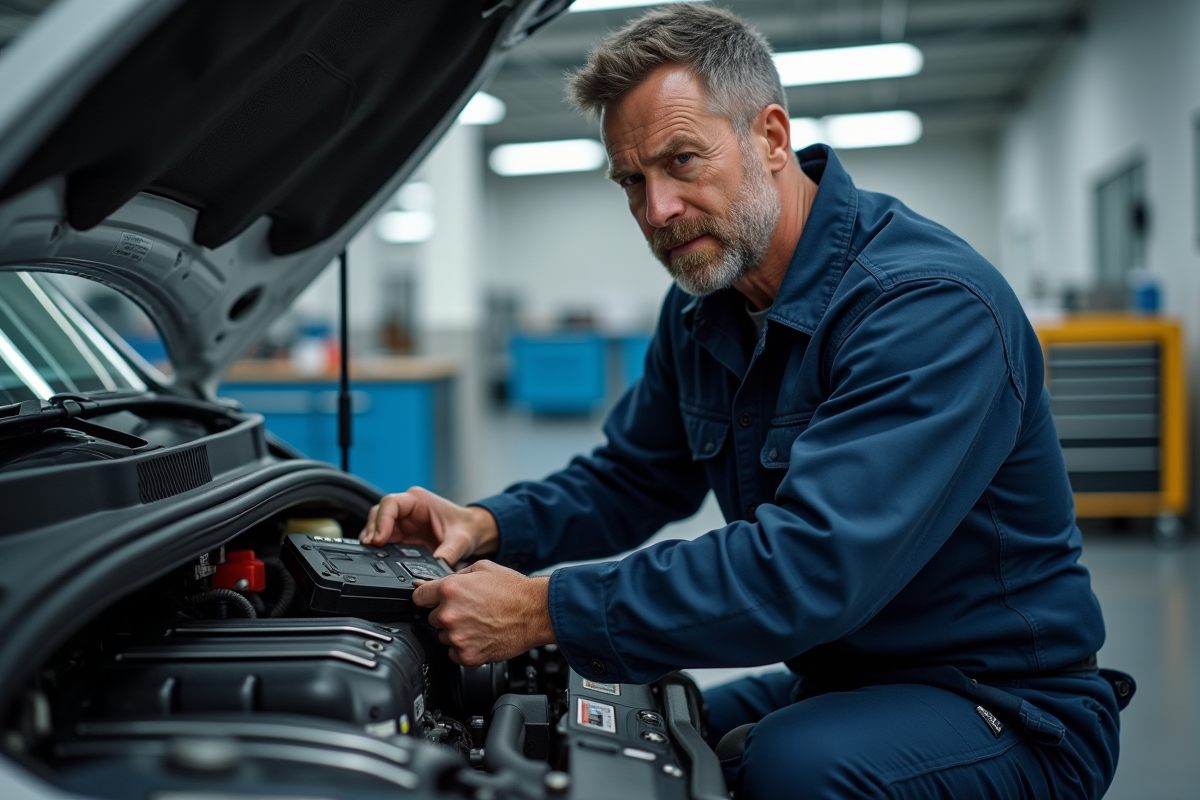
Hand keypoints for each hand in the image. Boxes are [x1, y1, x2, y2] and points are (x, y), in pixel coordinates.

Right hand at [359, 487, 497, 565]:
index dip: (382, 520)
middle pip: (378, 513)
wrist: (472, 532)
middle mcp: (407, 508)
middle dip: (372, 529)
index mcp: (419, 500)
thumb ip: (448, 553)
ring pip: (377, 525)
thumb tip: (436, 569)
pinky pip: (383, 539)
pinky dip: (377, 548)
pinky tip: (376, 556)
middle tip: (371, 547)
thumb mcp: (460, 541)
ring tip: (369, 553)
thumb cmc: (466, 528)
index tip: (379, 538)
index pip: (391, 503)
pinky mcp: (401, 535)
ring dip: (372, 539)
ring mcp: (402, 522)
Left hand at [414, 561, 556, 665]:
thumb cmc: (514, 590)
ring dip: (455, 631)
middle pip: (430, 618)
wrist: (536, 612)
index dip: (427, 598)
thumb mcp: (482, 568)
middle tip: (469, 610)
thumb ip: (454, 576)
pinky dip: (464, 647)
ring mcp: (457, 637)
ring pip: (442, 636)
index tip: (432, 600)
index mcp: (450, 589)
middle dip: (446, 614)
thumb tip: (431, 583)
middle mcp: (449, 614)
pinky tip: (480, 636)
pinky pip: (454, 653)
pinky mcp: (467, 655)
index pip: (418, 597)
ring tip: (478, 623)